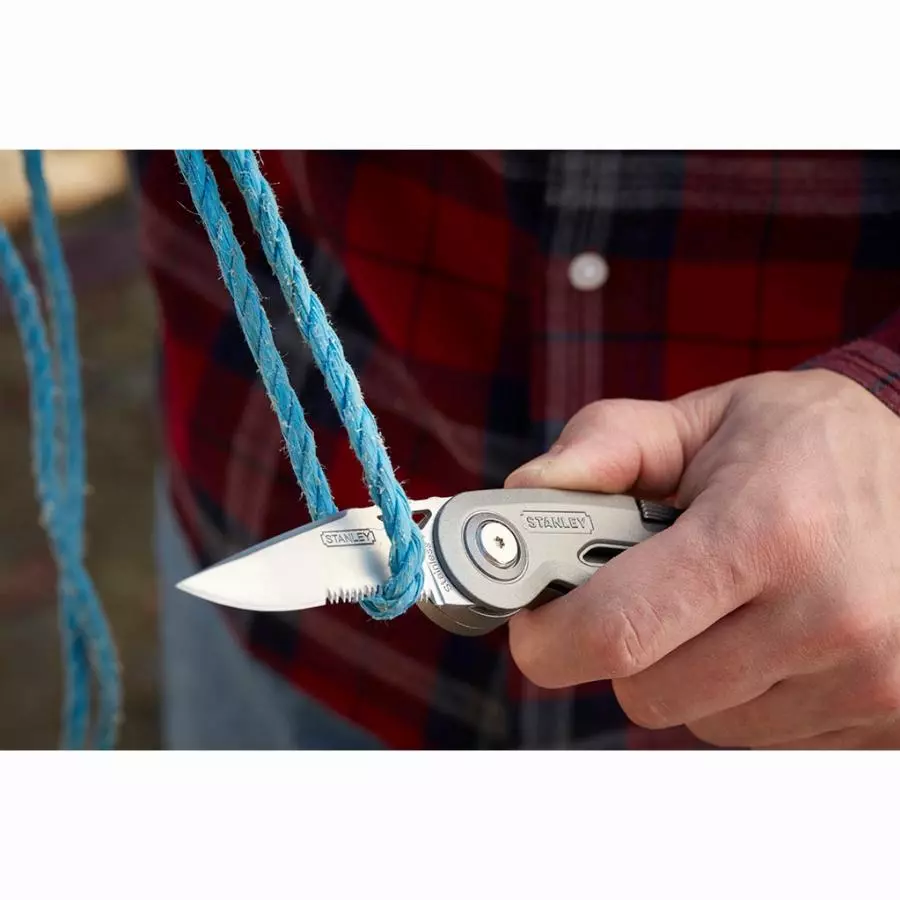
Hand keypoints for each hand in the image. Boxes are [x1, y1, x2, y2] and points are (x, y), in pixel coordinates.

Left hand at [505, 369, 899, 748]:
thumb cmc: (810, 445)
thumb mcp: (709, 417)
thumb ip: (607, 445)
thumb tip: (522, 491)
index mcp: (764, 531)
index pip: (617, 629)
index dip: (551, 635)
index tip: (536, 619)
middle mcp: (823, 617)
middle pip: (646, 692)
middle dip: (620, 645)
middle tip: (644, 589)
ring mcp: (864, 680)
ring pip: (700, 720)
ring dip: (688, 670)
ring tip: (727, 600)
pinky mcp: (881, 721)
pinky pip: (760, 736)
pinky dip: (743, 693)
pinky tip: (772, 632)